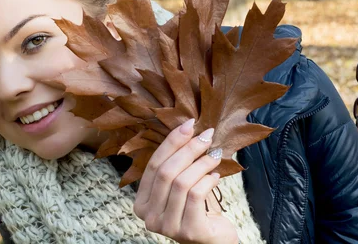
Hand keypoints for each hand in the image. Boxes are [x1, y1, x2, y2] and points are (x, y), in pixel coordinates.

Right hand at [133, 119, 238, 243]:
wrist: (214, 240)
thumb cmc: (197, 208)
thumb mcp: (180, 185)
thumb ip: (176, 164)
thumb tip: (186, 127)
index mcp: (141, 202)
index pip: (153, 165)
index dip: (171, 142)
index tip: (189, 124)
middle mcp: (149, 217)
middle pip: (166, 172)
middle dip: (188, 149)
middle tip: (206, 136)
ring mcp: (167, 227)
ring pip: (182, 183)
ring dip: (201, 164)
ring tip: (214, 157)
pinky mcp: (187, 232)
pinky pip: (195, 196)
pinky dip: (207, 181)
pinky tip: (216, 177)